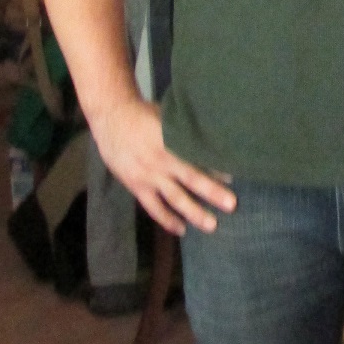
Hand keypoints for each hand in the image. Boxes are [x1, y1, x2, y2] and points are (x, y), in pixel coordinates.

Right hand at [87, 91, 235, 235]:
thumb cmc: (144, 114)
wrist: (111, 117)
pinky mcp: (136, 186)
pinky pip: (153, 207)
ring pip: (174, 198)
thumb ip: (183, 131)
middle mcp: (162, 159)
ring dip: (193, 212)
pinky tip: (181, 229)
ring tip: (211, 225)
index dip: (215, 166)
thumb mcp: (166, 117)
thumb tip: (209, 141)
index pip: (197, 155)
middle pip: (191, 178)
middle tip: (231, 204)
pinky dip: (167, 219)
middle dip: (212, 192)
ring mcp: (148, 175)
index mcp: (171, 139)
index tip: (232, 177)